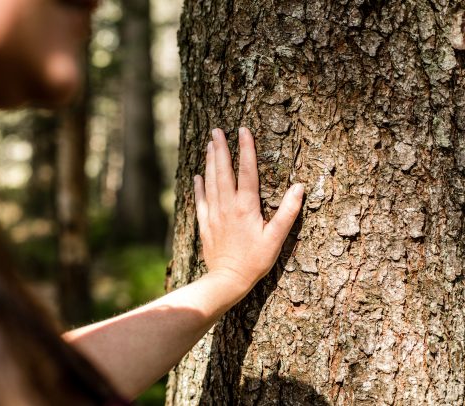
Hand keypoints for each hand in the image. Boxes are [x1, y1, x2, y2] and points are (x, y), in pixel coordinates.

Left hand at [194, 127, 303, 289]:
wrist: (227, 279)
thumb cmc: (255, 260)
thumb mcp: (276, 238)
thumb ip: (288, 212)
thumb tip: (299, 187)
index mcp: (245, 206)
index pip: (247, 171)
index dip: (246, 149)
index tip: (243, 130)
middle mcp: (227, 206)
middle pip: (223, 171)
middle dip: (221, 148)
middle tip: (217, 130)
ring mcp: (213, 214)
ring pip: (210, 181)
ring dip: (210, 161)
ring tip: (210, 144)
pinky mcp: (204, 224)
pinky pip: (200, 200)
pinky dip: (199, 186)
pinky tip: (198, 175)